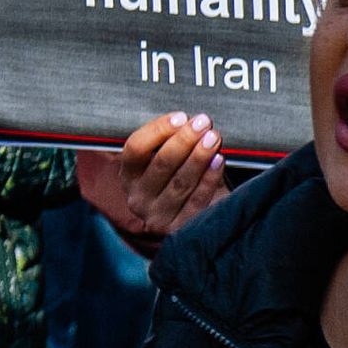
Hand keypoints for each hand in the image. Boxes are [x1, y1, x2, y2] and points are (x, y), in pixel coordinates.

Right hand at [82, 110, 227, 241]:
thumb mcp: (166, 163)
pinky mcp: (180, 230)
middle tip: (203, 123)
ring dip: (199, 157)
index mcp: (129, 176)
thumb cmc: (181, 180)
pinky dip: (210, 179)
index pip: (135, 149)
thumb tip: (191, 119)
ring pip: (180, 182)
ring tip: (214, 138)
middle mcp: (137, 198)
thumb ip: (171, 143)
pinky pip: (197, 201)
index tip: (180, 117)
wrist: (196, 220)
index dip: (157, 131)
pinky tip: (219, 161)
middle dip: (184, 140)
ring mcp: (157, 216)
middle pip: (160, 164)